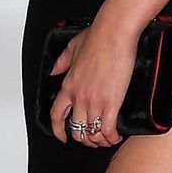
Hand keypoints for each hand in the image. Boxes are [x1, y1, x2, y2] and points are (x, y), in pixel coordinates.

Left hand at [49, 17, 136, 150]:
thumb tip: (54, 70)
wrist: (114, 32)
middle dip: (84, 139)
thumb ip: (62, 61)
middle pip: (76, 129)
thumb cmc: (98, 36)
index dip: (58, 130)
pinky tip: (117, 136)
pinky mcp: (110, 102)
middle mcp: (78, 96)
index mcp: (68, 85)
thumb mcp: (73, 47)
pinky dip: (112, 137)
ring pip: (92, 133)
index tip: (62, 136)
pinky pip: (108, 129)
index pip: (57, 115)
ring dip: (100, 140)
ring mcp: (93, 101)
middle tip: (92, 139)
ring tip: (107, 139)